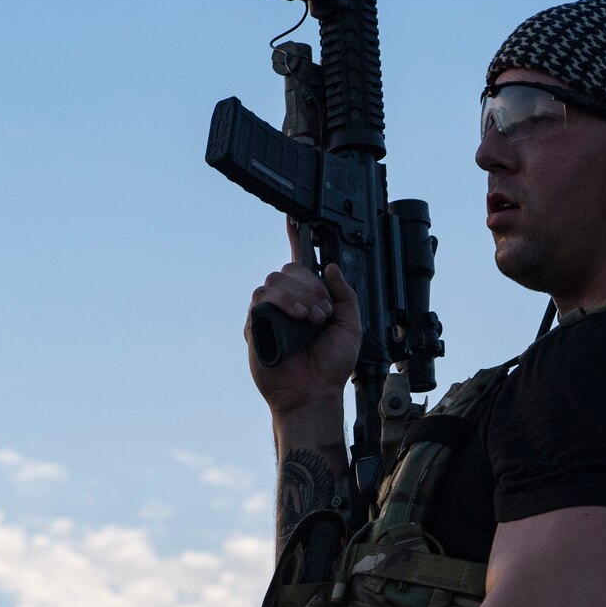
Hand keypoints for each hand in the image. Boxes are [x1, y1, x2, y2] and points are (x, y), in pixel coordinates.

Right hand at [246, 219, 361, 413]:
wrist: (315, 392)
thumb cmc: (331, 365)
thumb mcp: (351, 325)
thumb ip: (346, 295)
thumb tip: (330, 266)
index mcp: (309, 298)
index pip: (300, 260)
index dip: (294, 236)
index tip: (294, 214)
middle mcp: (287, 301)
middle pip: (291, 268)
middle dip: (312, 286)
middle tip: (324, 312)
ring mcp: (269, 312)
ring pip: (277, 280)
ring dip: (301, 295)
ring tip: (313, 320)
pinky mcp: (255, 324)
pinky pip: (263, 298)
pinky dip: (284, 303)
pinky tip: (298, 318)